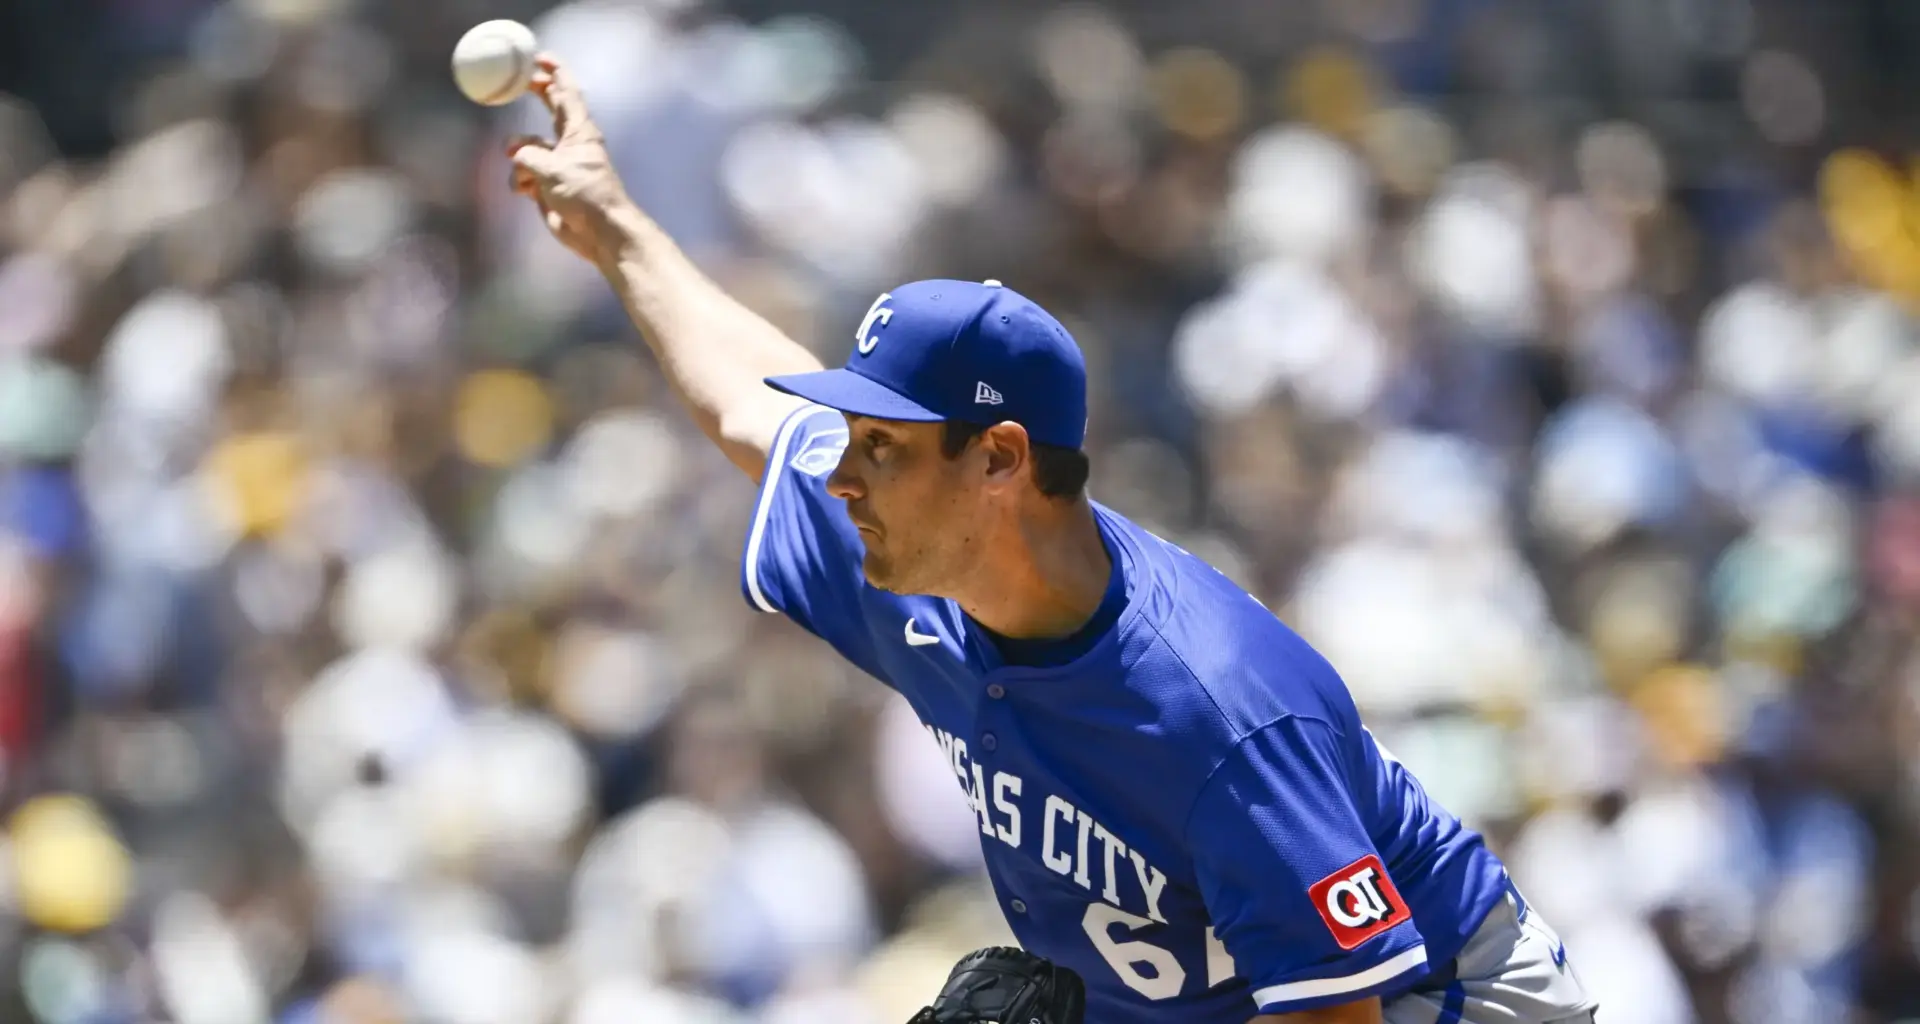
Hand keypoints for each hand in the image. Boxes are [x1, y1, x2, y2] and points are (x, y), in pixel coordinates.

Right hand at [507, 55, 632, 265]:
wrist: (600, 233)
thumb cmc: (586, 196)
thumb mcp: (552, 169)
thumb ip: (528, 155)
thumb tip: (516, 156)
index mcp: (579, 131)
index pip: (567, 92)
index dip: (554, 71)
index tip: (539, 57)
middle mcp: (570, 143)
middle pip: (550, 108)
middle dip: (536, 94)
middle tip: (519, 80)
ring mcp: (559, 164)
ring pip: (527, 147)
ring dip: (518, 157)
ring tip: (524, 174)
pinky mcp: (549, 186)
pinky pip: (524, 175)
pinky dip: (520, 182)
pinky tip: (525, 192)